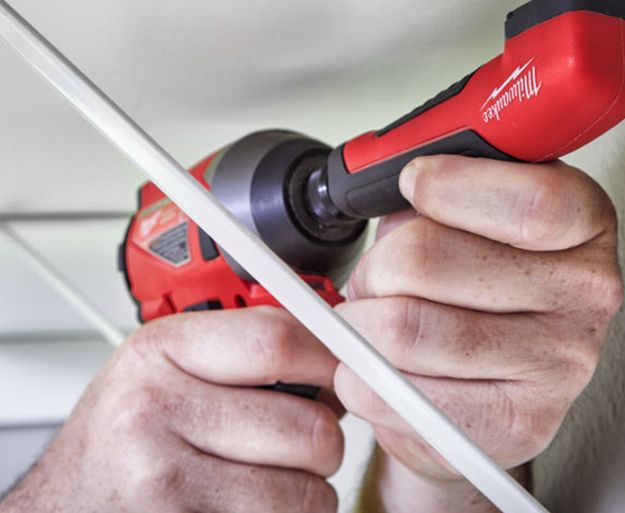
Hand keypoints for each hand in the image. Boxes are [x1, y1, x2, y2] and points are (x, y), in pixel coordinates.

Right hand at [0, 307, 342, 512]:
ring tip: (267, 479)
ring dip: (308, 491)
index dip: (330, 356)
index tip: (345, 369)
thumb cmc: (120, 441)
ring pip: (309, 492)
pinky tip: (250, 508)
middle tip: (303, 441)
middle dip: (324, 440)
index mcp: (158, 355)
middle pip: (308, 426)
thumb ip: (239, 349)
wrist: (66, 508)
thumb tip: (334, 351)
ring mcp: (166, 488)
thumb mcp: (163, 369)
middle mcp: (155, 415)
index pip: (277, 341)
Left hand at [335, 156, 621, 509]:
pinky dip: (361, 376)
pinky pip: (396, 394)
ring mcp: (557, 368)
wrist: (497, 365)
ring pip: (402, 329)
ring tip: (376, 320)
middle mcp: (585, 296)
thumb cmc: (477, 273)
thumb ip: (435, 191)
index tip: (411, 182)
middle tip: (377, 273)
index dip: (446, 186)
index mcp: (583, 224)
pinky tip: (379, 365)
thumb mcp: (468, 207)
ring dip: (361, 323)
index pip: (528, 203)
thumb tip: (377, 194)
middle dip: (375, 265)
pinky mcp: (517, 428)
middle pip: (427, 260)